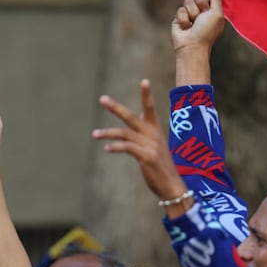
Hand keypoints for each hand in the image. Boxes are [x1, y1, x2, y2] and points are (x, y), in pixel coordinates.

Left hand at [93, 79, 189, 202]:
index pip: (150, 108)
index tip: (144, 81)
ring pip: (124, 133)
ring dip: (108, 133)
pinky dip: (116, 147)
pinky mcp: (146, 156)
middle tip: (102, 98)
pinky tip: (107, 149)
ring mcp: (150, 145)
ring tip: (95, 134)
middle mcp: (153, 135)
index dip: (147, 95)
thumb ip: (145, 132)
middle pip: (131, 117)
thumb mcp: (154, 146)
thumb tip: (138, 116)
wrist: (172, 186)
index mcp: (156, 130)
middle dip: (116, 107)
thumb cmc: (160, 166)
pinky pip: (127, 148)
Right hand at [171, 0, 226, 54]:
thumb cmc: (207, 33)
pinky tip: (186, 28)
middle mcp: (201, 11)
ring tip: (193, 24)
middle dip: (199, 4)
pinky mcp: (179, 18)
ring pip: (188, 1)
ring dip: (191, 13)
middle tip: (201, 16)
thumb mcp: (216, 14)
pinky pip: (180, 10)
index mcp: (212, 10)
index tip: (208, 7)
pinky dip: (183, 19)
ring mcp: (190, 14)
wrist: (192, 46)